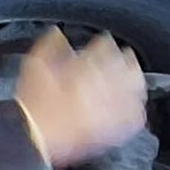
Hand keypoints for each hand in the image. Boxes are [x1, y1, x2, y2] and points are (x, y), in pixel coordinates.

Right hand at [7, 28, 147, 168]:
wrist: (33, 137)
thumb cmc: (33, 103)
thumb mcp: (35, 64)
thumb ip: (50, 45)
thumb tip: (57, 33)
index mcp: (87, 65)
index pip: (106, 45)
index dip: (105, 42)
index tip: (102, 43)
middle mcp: (104, 84)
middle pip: (129, 65)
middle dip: (127, 60)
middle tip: (124, 58)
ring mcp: (111, 107)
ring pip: (136, 89)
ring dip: (134, 83)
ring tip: (132, 81)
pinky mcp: (112, 128)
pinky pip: (135, 117)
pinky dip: (136, 112)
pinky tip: (133, 109)